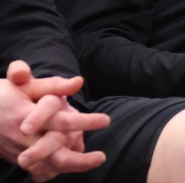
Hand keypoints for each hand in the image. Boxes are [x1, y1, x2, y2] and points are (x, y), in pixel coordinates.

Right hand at [1, 61, 109, 180]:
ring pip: (48, 167)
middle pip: (55, 155)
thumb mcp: (23, 85)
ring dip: (73, 167)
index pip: (61, 122)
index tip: (106, 120)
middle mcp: (23, 139)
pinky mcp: (16, 158)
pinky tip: (74, 165)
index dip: (85, 121)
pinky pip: (38, 171)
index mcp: (27, 117)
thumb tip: (79, 81)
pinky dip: (55, 171)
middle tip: (102, 156)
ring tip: (95, 161)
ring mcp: (19, 152)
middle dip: (79, 160)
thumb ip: (52, 84)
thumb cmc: (1, 96)